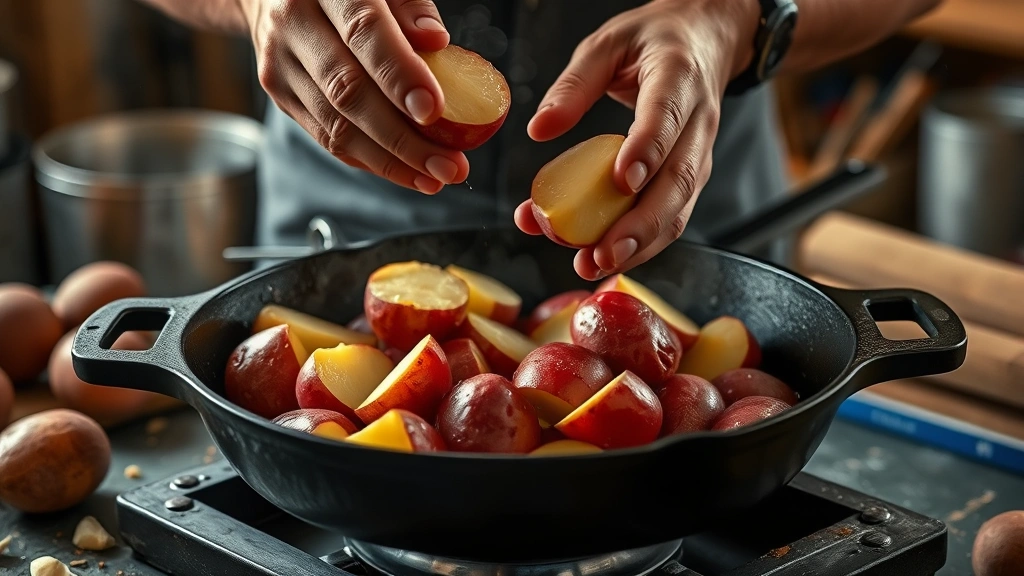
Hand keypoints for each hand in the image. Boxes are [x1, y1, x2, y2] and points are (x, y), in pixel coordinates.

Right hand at [239, 0, 469, 192]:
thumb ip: (410, 6)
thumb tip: (436, 43)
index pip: (364, 33)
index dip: (399, 75)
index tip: (434, 111)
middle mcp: (293, 24)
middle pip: (348, 91)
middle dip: (403, 138)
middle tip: (448, 165)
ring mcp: (280, 64)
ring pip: (336, 125)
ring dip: (390, 161)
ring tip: (435, 178)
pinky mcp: (279, 95)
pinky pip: (327, 137)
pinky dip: (370, 160)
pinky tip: (406, 172)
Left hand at [514, 0, 757, 279]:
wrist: (706, 40)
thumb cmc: (654, 41)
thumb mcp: (608, 44)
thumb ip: (574, 84)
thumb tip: (539, 129)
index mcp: (678, 78)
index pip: (667, 117)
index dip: (647, 151)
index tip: (622, 182)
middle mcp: (697, 122)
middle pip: (679, 180)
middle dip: (640, 224)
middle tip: (602, 252)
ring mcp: (699, 154)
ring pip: (679, 208)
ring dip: (640, 244)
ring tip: (597, 264)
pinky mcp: (691, 176)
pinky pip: (672, 215)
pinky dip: (641, 243)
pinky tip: (606, 257)